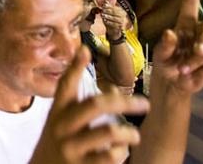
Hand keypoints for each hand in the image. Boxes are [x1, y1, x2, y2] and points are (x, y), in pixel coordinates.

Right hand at [29, 47, 148, 163]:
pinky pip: (111, 155)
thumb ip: (81, 107)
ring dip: (129, 133)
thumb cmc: (58, 146)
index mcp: (57, 114)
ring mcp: (71, 147)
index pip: (65, 86)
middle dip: (125, 101)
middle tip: (144, 104)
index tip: (85, 49)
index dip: (75, 67)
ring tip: (134, 136)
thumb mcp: (61, 125)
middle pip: (96, 104)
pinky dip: (121, 153)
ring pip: (109, 131)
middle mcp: (62, 128)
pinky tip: (120, 153)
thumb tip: (111, 88)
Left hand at [99, 4, 126, 39]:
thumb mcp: (108, 13)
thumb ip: (108, 7)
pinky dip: (109, 22)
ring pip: (115, 18)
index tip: (103, 5)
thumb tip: (105, 1)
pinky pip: (114, 24)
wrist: (112, 30)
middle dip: (108, 11)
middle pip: (115, 12)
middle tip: (102, 10)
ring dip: (108, 16)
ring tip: (102, 15)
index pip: (114, 7)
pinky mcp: (120, 26)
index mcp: (121, 10)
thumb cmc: (110, 20)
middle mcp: (122, 15)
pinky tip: (105, 21)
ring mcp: (122, 21)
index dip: (109, 6)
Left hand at [152, 0, 202, 95]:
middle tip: (196, 52)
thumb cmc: (166, 64)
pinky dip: (202, 73)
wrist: (173, 85)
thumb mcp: (160, 55)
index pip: (190, 3)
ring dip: (195, 62)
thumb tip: (171, 34)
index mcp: (184, 25)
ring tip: (182, 71)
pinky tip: (192, 77)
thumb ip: (165, 46)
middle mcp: (199, 33)